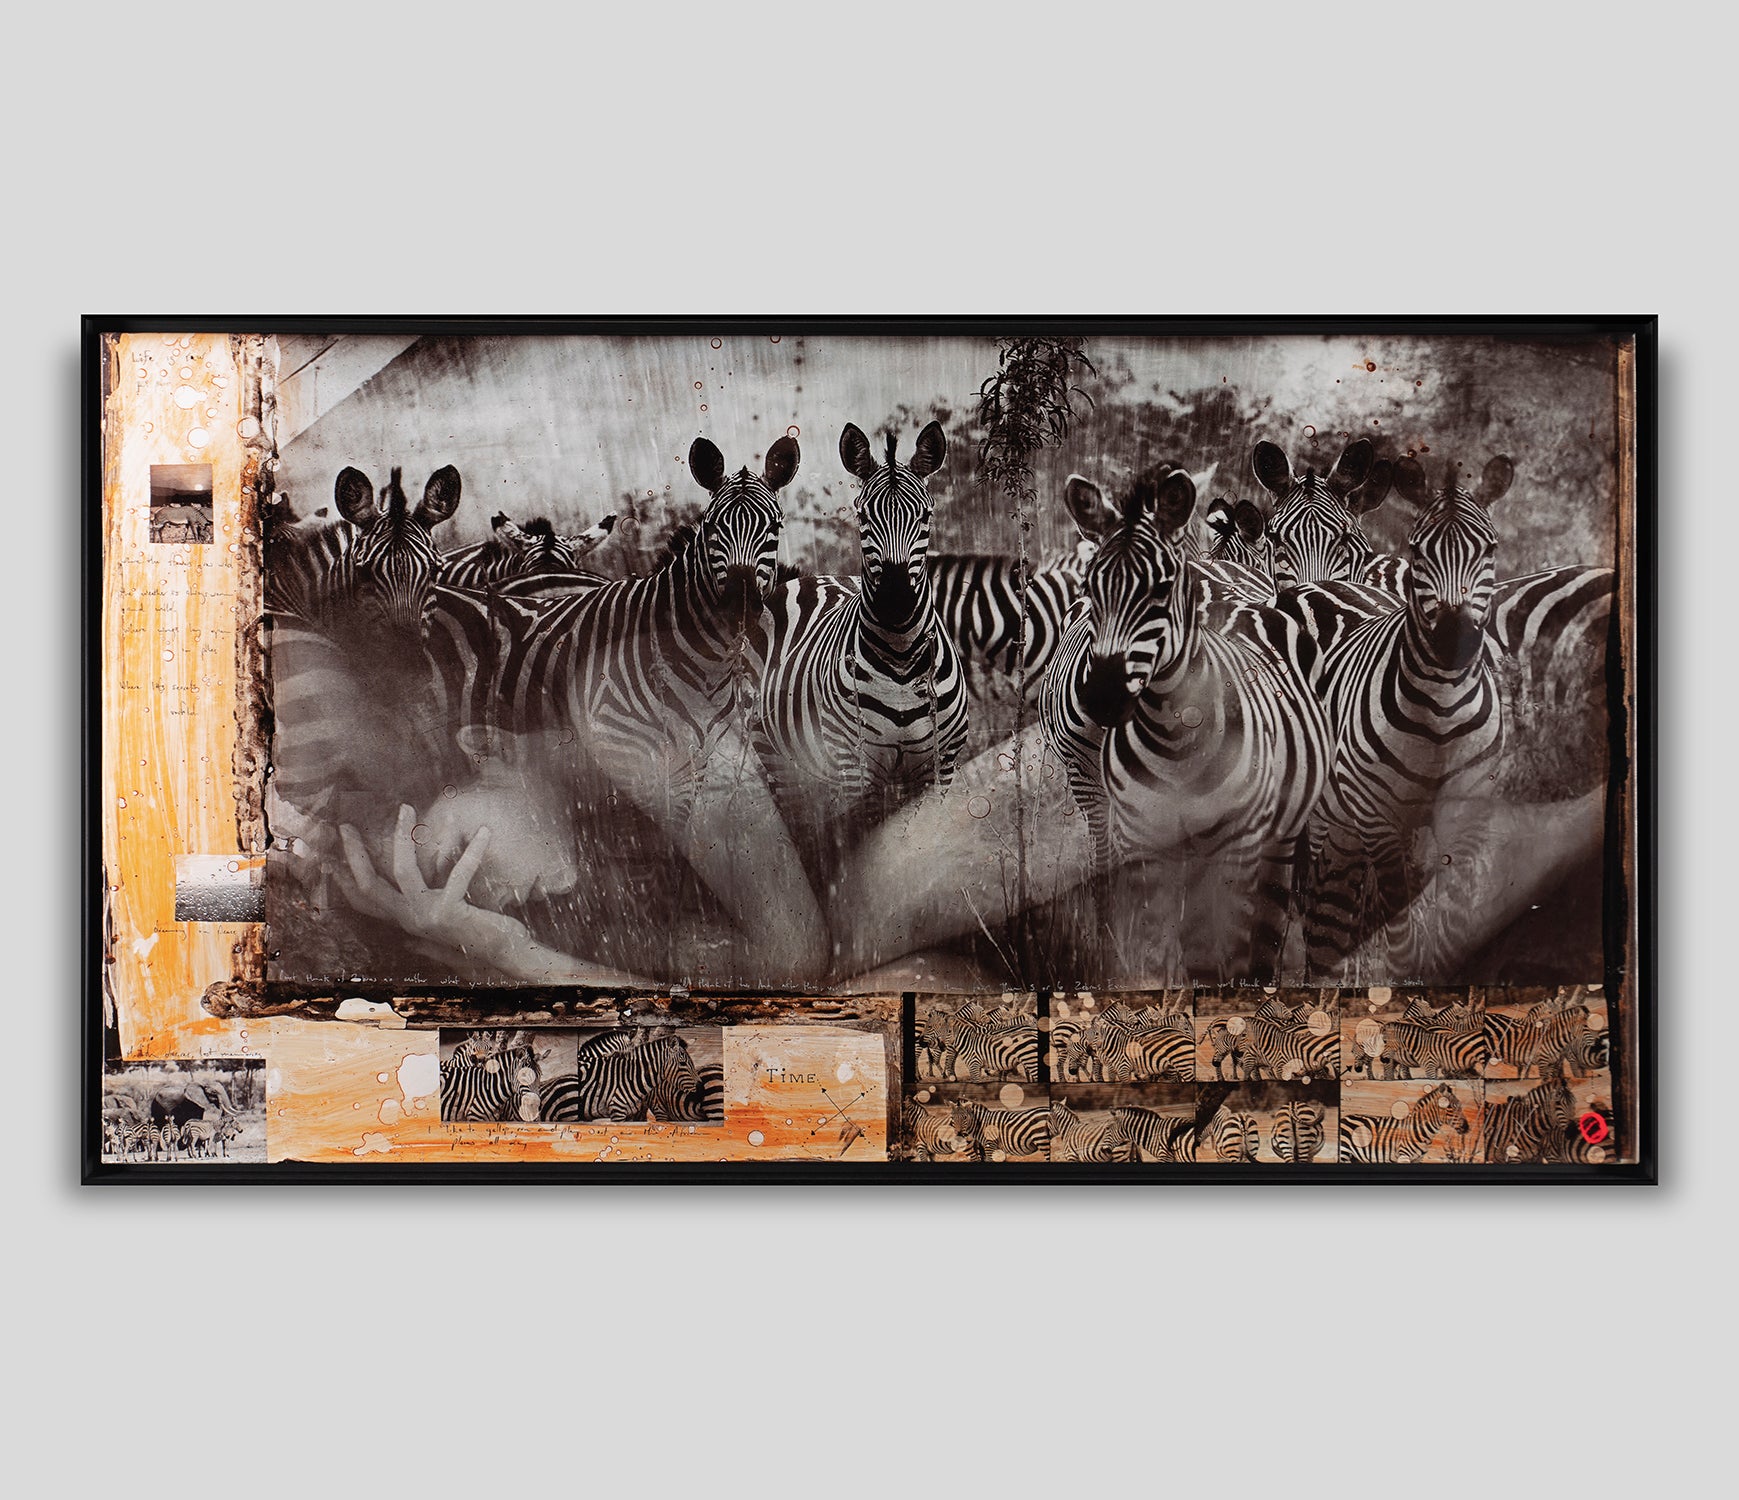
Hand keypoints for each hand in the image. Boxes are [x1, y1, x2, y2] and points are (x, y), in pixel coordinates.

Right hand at [333, 805, 529, 963]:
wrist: (507, 956)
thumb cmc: (480, 940)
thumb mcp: (447, 934)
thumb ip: (425, 936)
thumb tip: (407, 938)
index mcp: (407, 921)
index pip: (365, 902)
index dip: (343, 881)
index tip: (326, 858)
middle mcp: (410, 920)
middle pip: (369, 886)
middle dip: (354, 853)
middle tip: (346, 825)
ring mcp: (427, 917)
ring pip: (402, 871)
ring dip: (402, 836)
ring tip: (406, 808)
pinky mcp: (450, 912)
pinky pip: (458, 873)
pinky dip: (472, 851)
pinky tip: (484, 831)